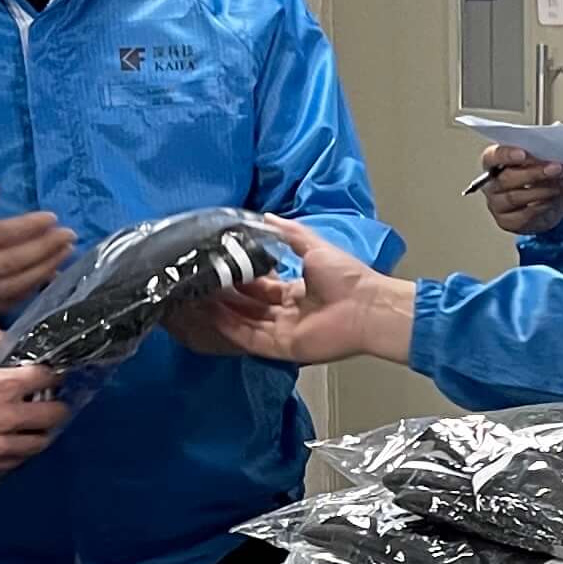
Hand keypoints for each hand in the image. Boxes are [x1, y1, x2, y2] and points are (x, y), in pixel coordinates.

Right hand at [0, 185, 70, 316]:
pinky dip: (32, 289)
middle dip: (45, 246)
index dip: (27, 227)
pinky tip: (49, 275)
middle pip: (13, 260)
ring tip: (66, 251)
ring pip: (16, 283)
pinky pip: (9, 301)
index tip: (51, 217)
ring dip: (45, 267)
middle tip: (69, 234)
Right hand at [0, 363, 67, 475]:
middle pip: (54, 413)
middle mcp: (9, 416)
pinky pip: (17, 460)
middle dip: (58, 407)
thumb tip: (11, 381)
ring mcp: (1, 443)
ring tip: (38, 430)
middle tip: (54, 406)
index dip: (52, 376)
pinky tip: (17, 447)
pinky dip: (21, 452)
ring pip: (41, 442)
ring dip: (43, 433)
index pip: (46, 378)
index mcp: (3, 386)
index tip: (52, 378)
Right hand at [172, 222, 418, 368]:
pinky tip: (211, 315)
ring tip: (195, 297)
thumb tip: (266, 216)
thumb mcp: (313, 245)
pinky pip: (249, 338)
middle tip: (196, 283)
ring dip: (220, 311)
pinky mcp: (281, 347)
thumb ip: (289, 233)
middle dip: (223, 295)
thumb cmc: (347, 277)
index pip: (258, 285)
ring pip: (243, 321)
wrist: (367, 306)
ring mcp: (283, 331)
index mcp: (295, 290)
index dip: (237, 277)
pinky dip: (229, 328)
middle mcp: (286, 311)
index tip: (214, 267)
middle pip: (247, 305)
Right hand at [480, 145, 562, 238]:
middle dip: (534, 173)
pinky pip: (524, 215)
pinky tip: (557, 197)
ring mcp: (496, 205)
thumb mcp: (541, 162)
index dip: (506, 155)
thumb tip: (552, 158)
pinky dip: (543, 205)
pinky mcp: (506, 221)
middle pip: (506, 178)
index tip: (523, 154)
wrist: (549, 205)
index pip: (492, 156)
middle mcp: (491, 184)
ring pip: (515, 197)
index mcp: (493, 162)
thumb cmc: (540, 177)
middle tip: (556, 168)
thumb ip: (541, 156)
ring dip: (543, 190)